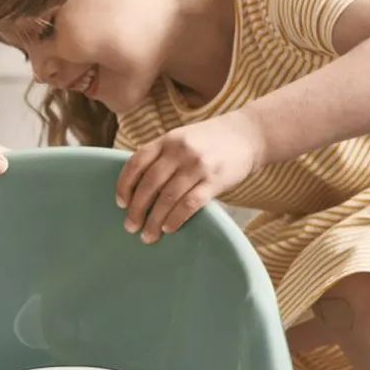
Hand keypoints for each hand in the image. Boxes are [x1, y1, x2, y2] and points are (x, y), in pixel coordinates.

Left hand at [116, 109, 263, 242]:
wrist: (248, 135)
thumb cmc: (210, 141)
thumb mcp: (182, 139)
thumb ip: (162, 156)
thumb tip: (138, 187)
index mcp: (167, 140)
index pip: (136, 162)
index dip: (124, 184)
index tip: (121, 203)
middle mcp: (179, 151)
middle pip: (149, 184)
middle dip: (137, 208)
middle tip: (130, 226)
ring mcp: (197, 165)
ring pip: (168, 197)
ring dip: (154, 219)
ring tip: (148, 235)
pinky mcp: (214, 181)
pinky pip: (189, 204)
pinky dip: (175, 218)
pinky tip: (168, 228)